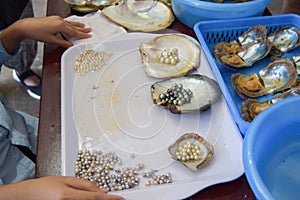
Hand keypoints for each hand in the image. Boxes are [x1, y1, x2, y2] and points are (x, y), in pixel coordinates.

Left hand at [0, 15, 91, 53]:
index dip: (82, 35)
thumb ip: (62, 42)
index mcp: (61, 25)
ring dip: (77, 25)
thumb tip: (69, 44)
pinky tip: (72, 24)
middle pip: (73, 26)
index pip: (74, 31)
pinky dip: (70, 23)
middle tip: (89, 30)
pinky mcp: (53, 18)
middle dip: (82, 29)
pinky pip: (65, 21)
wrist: (26, 26)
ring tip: (84, 26)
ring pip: (70, 23)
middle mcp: (60, 20)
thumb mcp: (51, 40)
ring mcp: (56, 19)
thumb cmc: (36, 32)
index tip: (88, 36)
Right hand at [0, 176, 124, 199]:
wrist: (27, 196)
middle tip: (115, 199)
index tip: (121, 199)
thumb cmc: (43, 186)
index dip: (111, 199)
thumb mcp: (65, 180)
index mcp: (67, 196)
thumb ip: (85, 185)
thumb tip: (102, 189)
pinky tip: (91, 199)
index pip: (96, 197)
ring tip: (104, 198)